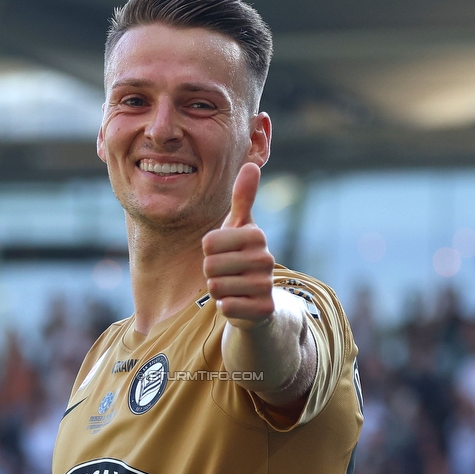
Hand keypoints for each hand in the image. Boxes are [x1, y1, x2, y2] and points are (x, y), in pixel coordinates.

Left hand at [202, 163, 274, 329]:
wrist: (259, 298)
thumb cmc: (242, 257)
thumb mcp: (241, 227)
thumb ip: (242, 198)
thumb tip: (251, 164)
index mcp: (257, 235)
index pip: (208, 243)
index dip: (209, 251)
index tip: (224, 253)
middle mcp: (265, 259)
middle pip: (210, 265)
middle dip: (212, 272)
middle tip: (228, 273)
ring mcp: (266, 285)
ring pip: (215, 286)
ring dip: (218, 289)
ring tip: (233, 286)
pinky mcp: (263, 309)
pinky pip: (225, 306)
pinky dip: (225, 306)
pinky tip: (238, 302)